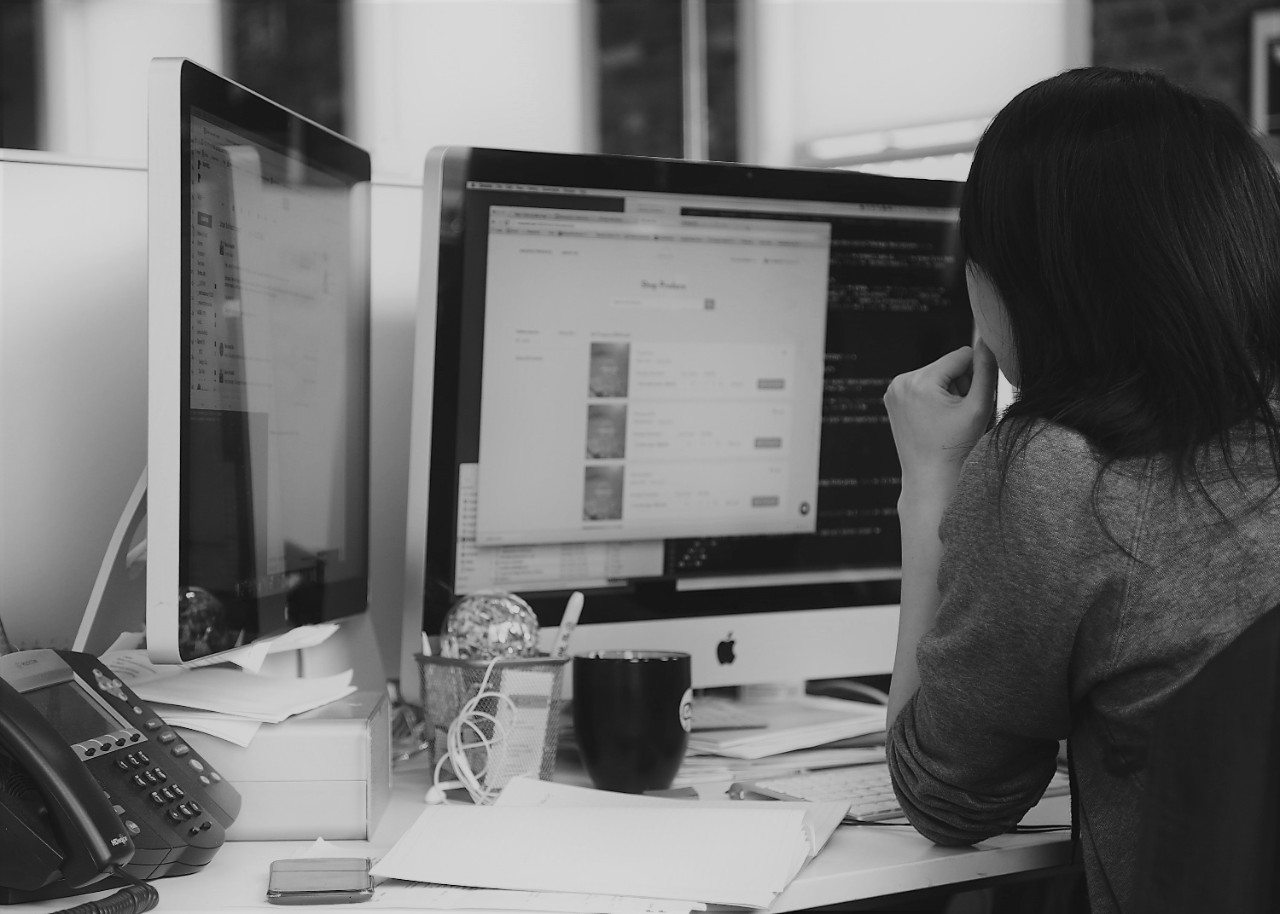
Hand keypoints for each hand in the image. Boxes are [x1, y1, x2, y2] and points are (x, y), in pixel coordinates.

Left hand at [884, 339, 997, 492]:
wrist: (930, 478)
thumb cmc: (955, 447)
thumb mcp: (979, 406)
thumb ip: (987, 370)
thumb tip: (988, 341)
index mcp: (919, 381)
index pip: (962, 355)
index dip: (976, 374)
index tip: (974, 399)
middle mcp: (900, 381)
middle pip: (947, 365)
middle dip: (959, 384)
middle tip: (958, 414)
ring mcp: (893, 391)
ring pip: (936, 375)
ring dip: (948, 391)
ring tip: (946, 419)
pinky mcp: (892, 399)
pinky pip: (923, 386)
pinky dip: (934, 397)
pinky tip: (935, 419)